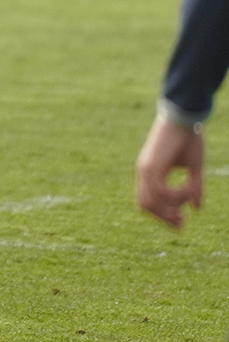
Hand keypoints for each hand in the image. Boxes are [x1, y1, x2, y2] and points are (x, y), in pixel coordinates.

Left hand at [135, 113, 204, 228]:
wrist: (184, 117)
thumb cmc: (189, 139)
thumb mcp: (194, 167)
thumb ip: (194, 188)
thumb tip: (197, 208)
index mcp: (151, 172)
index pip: (149, 201)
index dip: (163, 215)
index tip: (181, 223)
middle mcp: (144, 172)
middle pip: (145, 205)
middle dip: (164, 217)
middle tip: (182, 222)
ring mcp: (146, 168)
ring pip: (150, 201)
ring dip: (170, 208)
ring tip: (186, 202)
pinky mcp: (151, 165)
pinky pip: (160, 190)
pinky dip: (175, 195)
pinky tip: (188, 188)